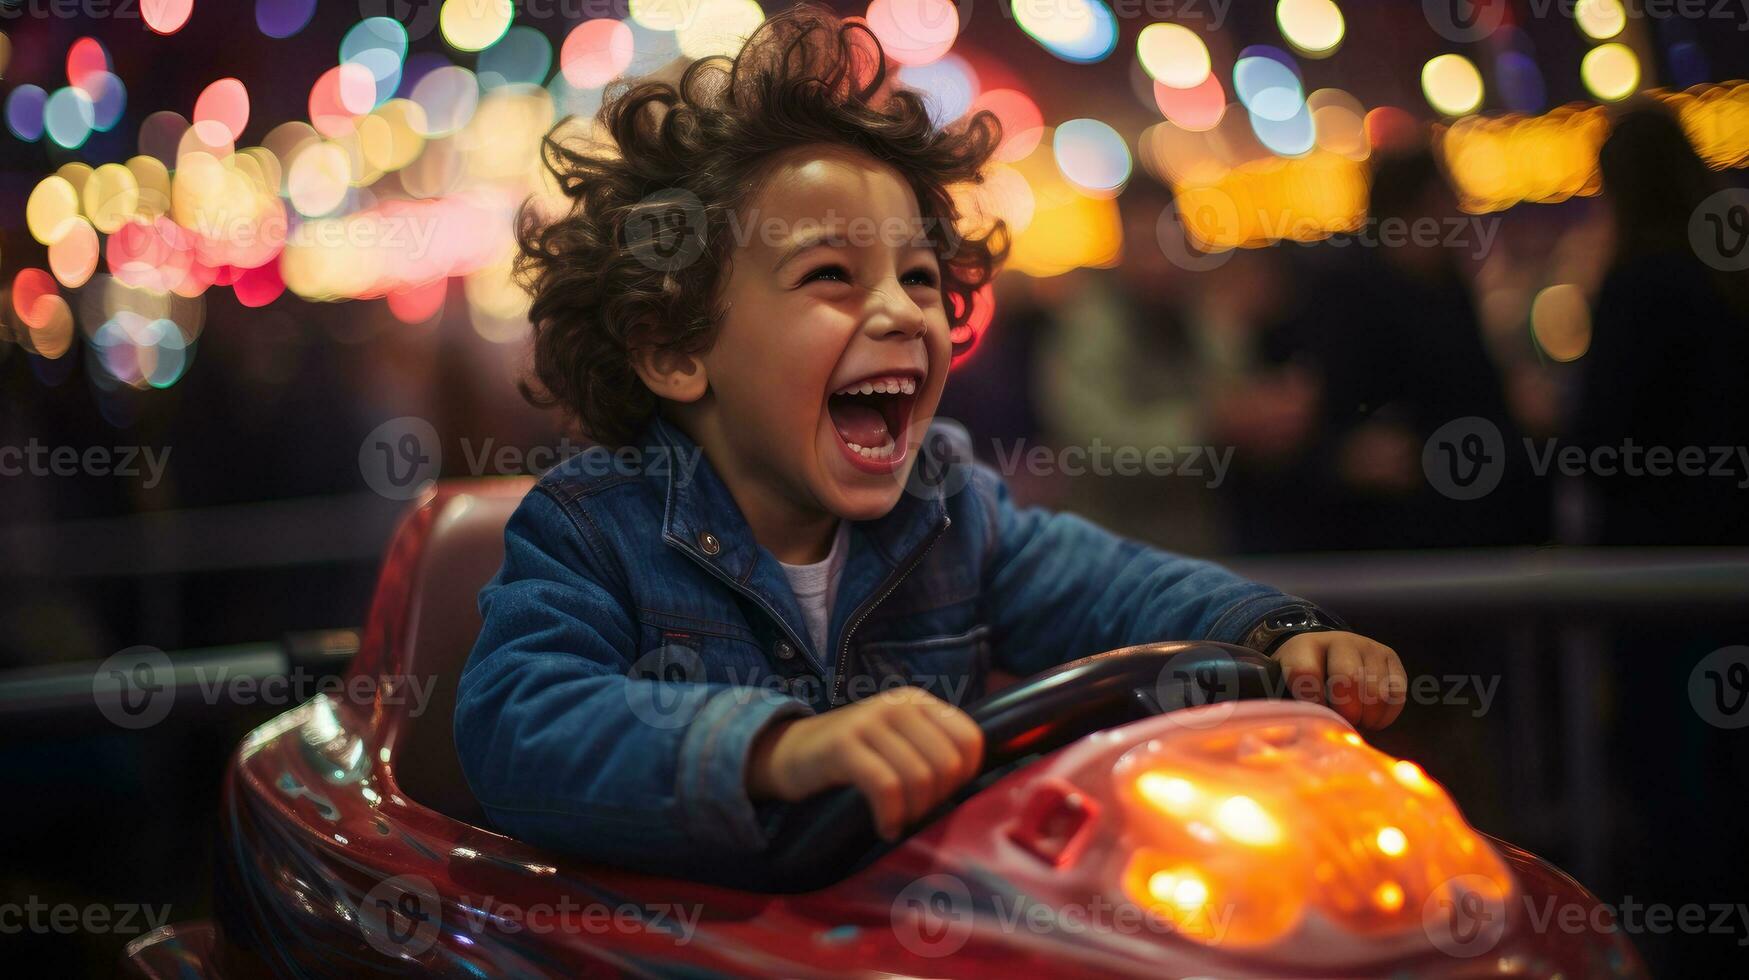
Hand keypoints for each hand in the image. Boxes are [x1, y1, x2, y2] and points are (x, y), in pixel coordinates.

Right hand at [746, 687, 983, 840]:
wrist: (789, 752)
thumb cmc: (852, 757)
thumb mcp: (897, 743)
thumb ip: (932, 751)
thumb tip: (974, 782)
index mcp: (918, 703)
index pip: (970, 740)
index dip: (964, 777)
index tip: (940, 795)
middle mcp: (897, 706)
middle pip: (947, 764)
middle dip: (937, 799)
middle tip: (915, 812)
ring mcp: (869, 722)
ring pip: (920, 777)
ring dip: (913, 812)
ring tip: (898, 820)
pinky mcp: (843, 746)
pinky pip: (885, 788)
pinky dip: (891, 816)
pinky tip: (885, 826)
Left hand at [1272, 631, 1405, 728]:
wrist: (1326, 653)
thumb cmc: (1305, 679)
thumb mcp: (1287, 685)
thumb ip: (1292, 704)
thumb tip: (1306, 729)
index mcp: (1305, 646)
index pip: (1305, 672)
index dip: (1312, 702)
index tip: (1316, 717)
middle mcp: (1340, 640)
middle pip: (1349, 679)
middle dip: (1347, 712)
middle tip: (1343, 723)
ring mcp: (1368, 647)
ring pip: (1376, 691)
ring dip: (1367, 717)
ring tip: (1356, 722)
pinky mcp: (1391, 658)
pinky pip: (1396, 694)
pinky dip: (1385, 715)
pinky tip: (1371, 720)